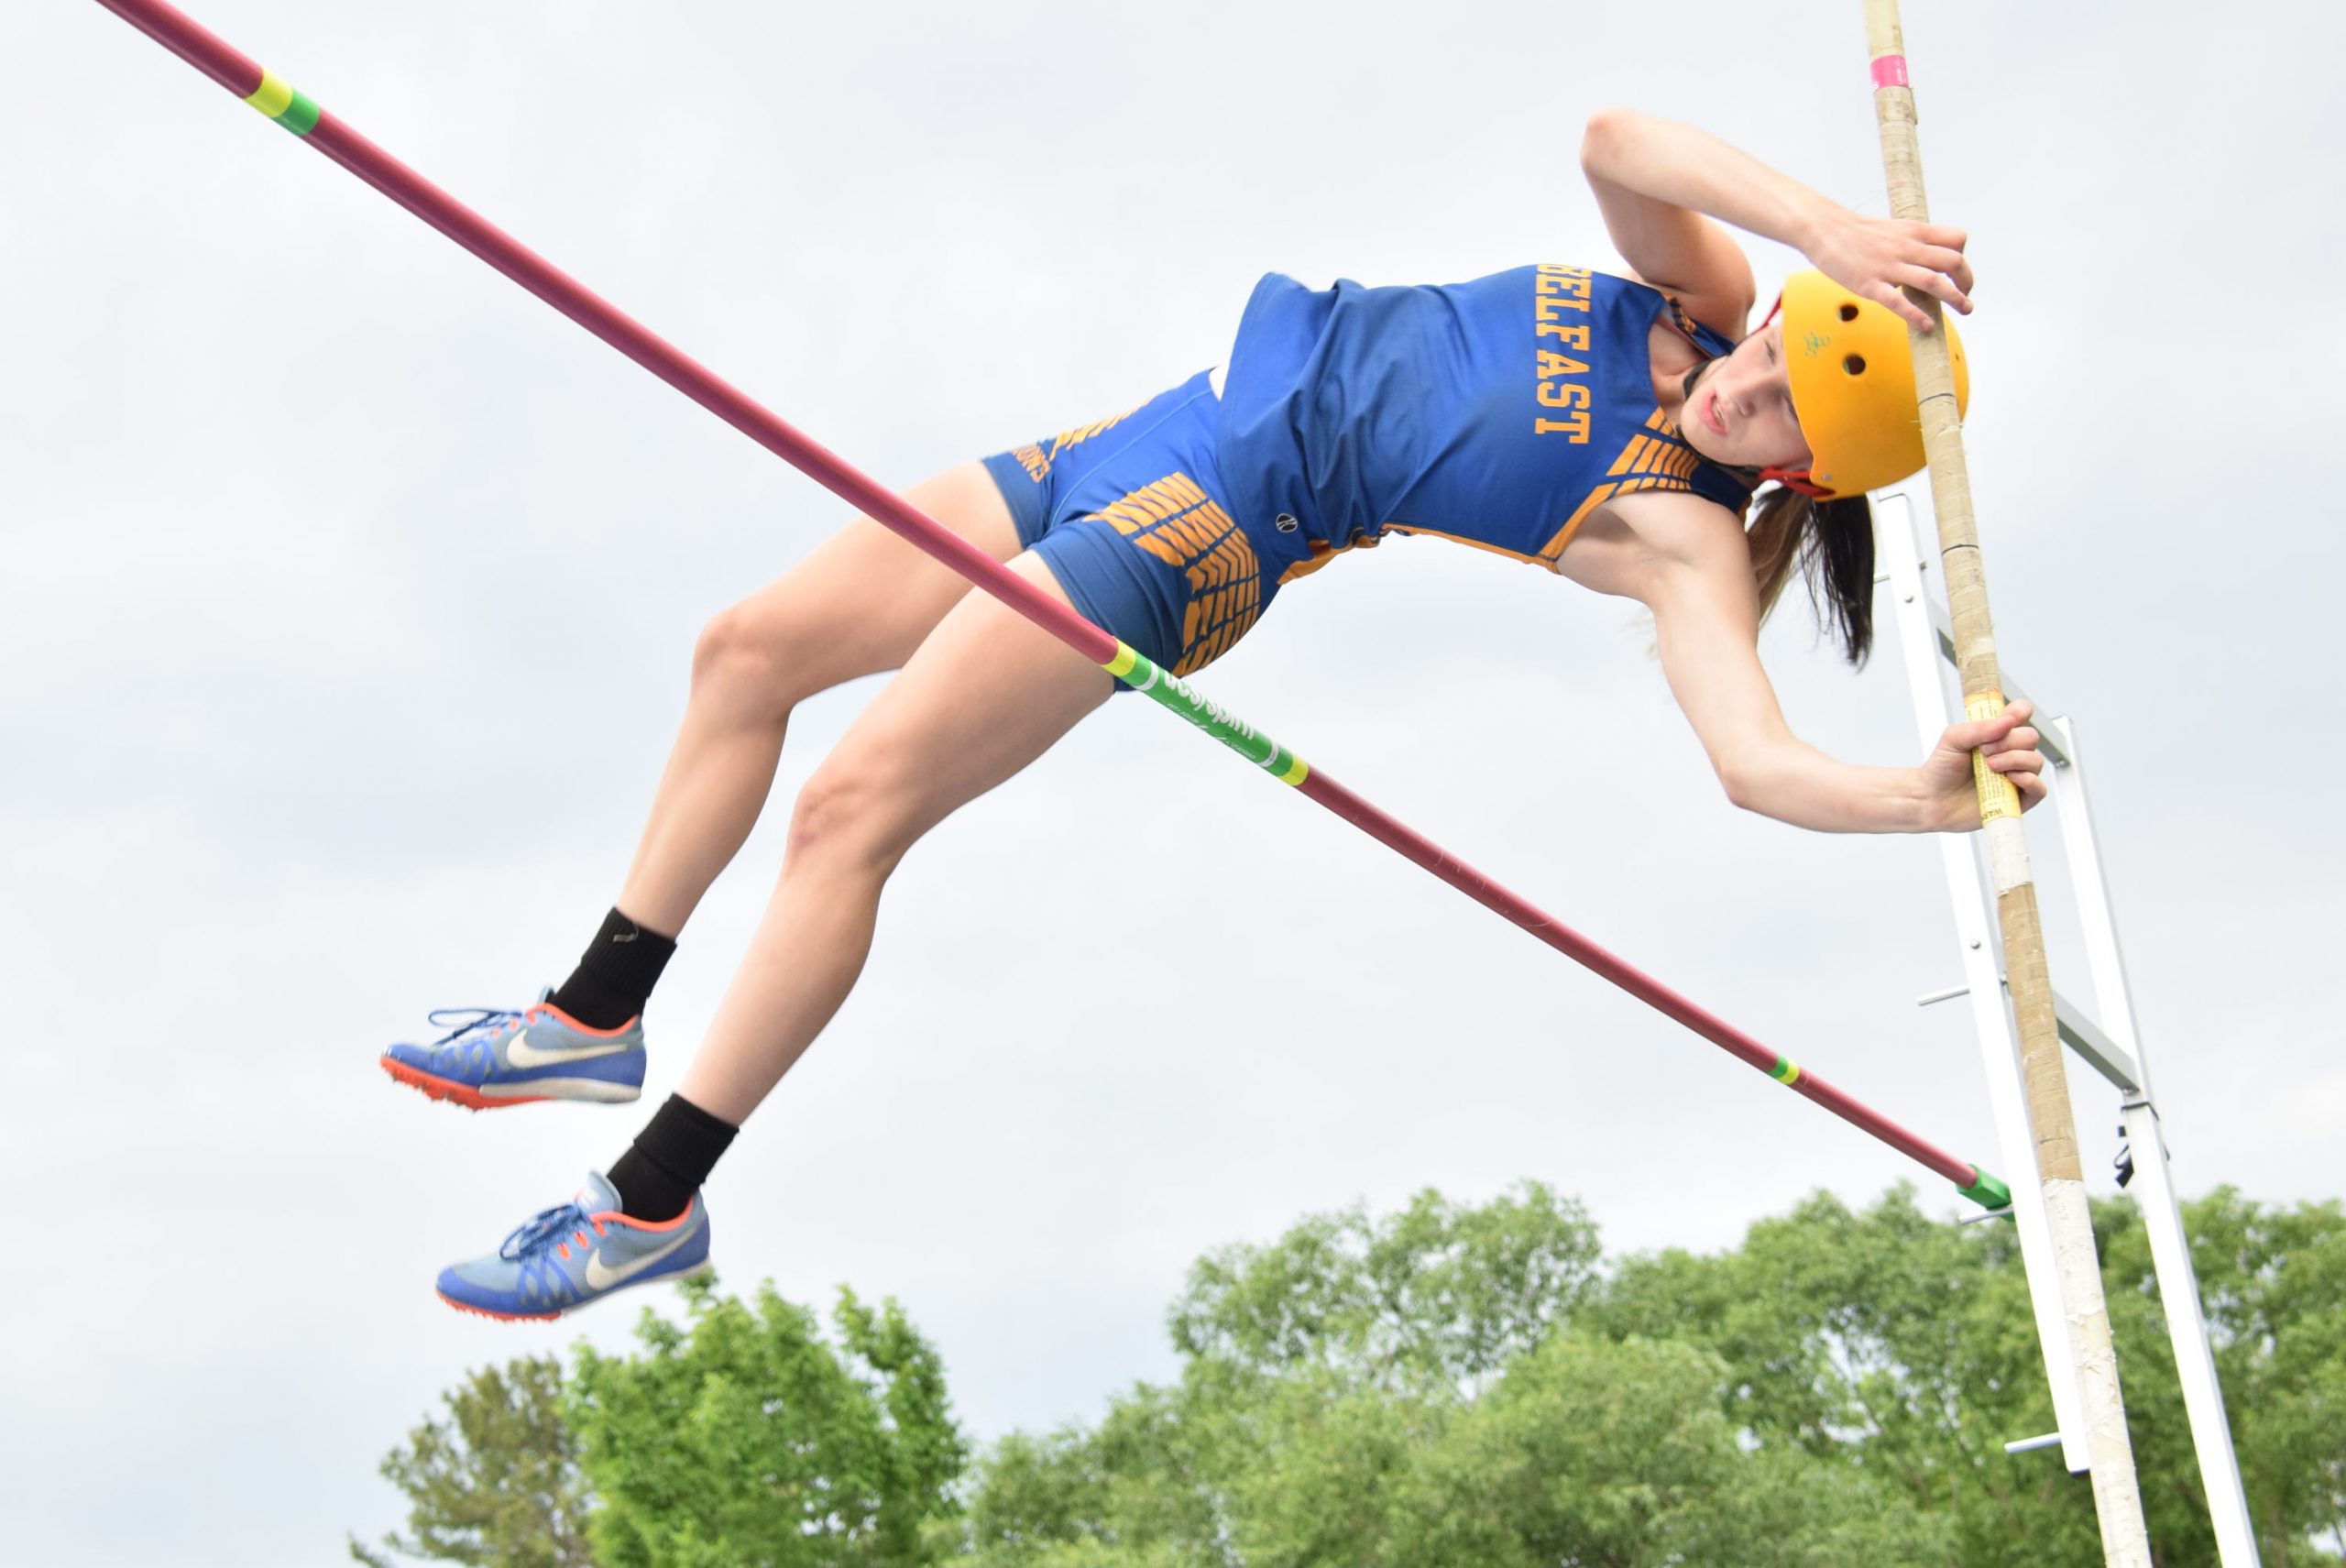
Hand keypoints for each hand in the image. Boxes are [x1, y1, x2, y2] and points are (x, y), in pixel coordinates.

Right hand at [1802, 208, 1973, 331]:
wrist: (1824, 229)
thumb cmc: (1856, 232)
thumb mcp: (1892, 230)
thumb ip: (1911, 243)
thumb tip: (1924, 261)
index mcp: (1914, 232)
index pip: (1956, 239)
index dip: (1963, 257)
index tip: (1957, 273)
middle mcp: (1907, 248)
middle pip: (1953, 261)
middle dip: (1966, 282)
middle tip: (1965, 298)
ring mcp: (1889, 267)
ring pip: (1933, 281)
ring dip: (1955, 298)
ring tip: (1965, 310)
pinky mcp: (1870, 284)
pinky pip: (1899, 302)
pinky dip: (1917, 315)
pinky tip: (1927, 325)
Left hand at [1919, 699, 2044, 830]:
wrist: (1931, 800)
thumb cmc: (1941, 770)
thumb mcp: (1952, 739)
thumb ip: (1979, 727)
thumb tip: (2006, 721)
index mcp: (1996, 734)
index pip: (2021, 714)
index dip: (2020, 712)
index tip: (2007, 718)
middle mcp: (2010, 753)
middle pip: (2030, 737)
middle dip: (2009, 742)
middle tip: (1984, 751)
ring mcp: (2016, 775)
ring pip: (2035, 761)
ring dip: (2014, 760)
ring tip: (1990, 767)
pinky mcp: (2018, 799)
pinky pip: (2039, 788)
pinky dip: (2028, 781)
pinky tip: (2009, 779)